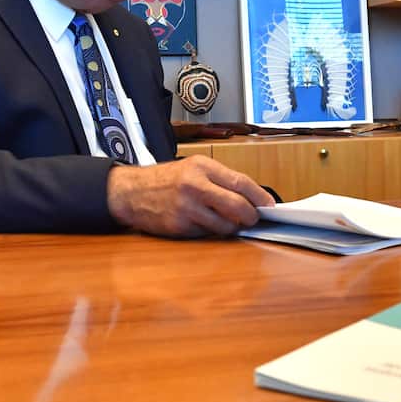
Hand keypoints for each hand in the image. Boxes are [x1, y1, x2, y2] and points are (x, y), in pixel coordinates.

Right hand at [106, 156, 274, 236]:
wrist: (130, 192)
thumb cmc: (165, 180)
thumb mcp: (193, 168)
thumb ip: (221, 179)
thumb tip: (251, 196)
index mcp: (202, 167)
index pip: (241, 183)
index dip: (260, 196)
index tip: (270, 205)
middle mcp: (195, 186)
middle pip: (237, 206)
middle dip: (250, 216)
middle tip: (253, 218)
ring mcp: (186, 208)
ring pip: (225, 225)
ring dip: (232, 227)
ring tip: (227, 221)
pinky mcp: (179, 226)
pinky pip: (206, 233)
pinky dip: (210, 231)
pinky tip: (203, 222)